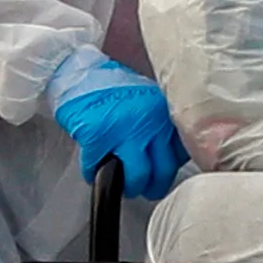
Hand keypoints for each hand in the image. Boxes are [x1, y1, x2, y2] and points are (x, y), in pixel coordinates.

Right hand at [46, 53, 188, 200]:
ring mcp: (124, 130)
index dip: (172, 166)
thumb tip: (169, 155)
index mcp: (165, 111)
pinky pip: (98, 169)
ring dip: (130, 187)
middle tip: (147, 189)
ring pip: (138, 176)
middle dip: (154, 186)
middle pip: (164, 169)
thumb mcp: (148, 101)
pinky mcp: (97, 137)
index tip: (164, 172)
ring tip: (124, 186)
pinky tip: (93, 171)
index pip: (183, 150)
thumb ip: (161, 124)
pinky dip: (93, 174)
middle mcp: (150, 120)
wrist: (78, 73)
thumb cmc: (111, 88)